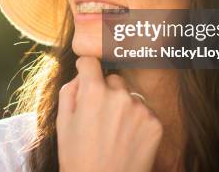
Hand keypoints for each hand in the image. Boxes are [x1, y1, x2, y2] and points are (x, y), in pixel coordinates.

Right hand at [56, 56, 162, 171]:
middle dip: (105, 91)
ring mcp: (140, 109)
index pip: (90, 62)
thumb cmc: (78, 157)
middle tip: (99, 116)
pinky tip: (128, 138)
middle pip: (113, 79)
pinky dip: (137, 120)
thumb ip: (69, 91)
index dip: (85, 68)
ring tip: (114, 132)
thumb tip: (81, 75)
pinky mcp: (156, 123)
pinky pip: (144, 111)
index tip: (86, 73)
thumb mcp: (63, 123)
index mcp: (93, 93)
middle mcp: (119, 96)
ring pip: (130, 95)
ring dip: (123, 106)